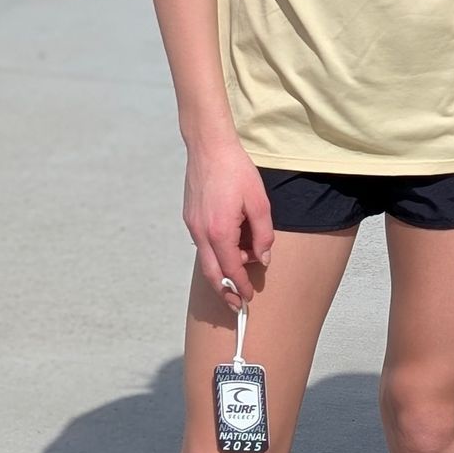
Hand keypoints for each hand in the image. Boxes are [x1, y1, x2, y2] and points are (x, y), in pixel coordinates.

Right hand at [182, 139, 272, 309]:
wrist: (209, 147)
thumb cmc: (236, 170)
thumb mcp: (259, 202)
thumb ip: (263, 234)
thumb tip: (262, 258)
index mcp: (220, 231)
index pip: (230, 269)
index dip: (240, 286)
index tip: (247, 299)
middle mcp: (201, 232)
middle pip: (211, 273)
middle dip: (224, 292)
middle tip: (237, 305)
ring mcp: (192, 225)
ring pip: (206, 260)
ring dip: (222, 270)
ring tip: (242, 267)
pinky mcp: (190, 218)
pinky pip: (202, 245)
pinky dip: (216, 254)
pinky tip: (230, 248)